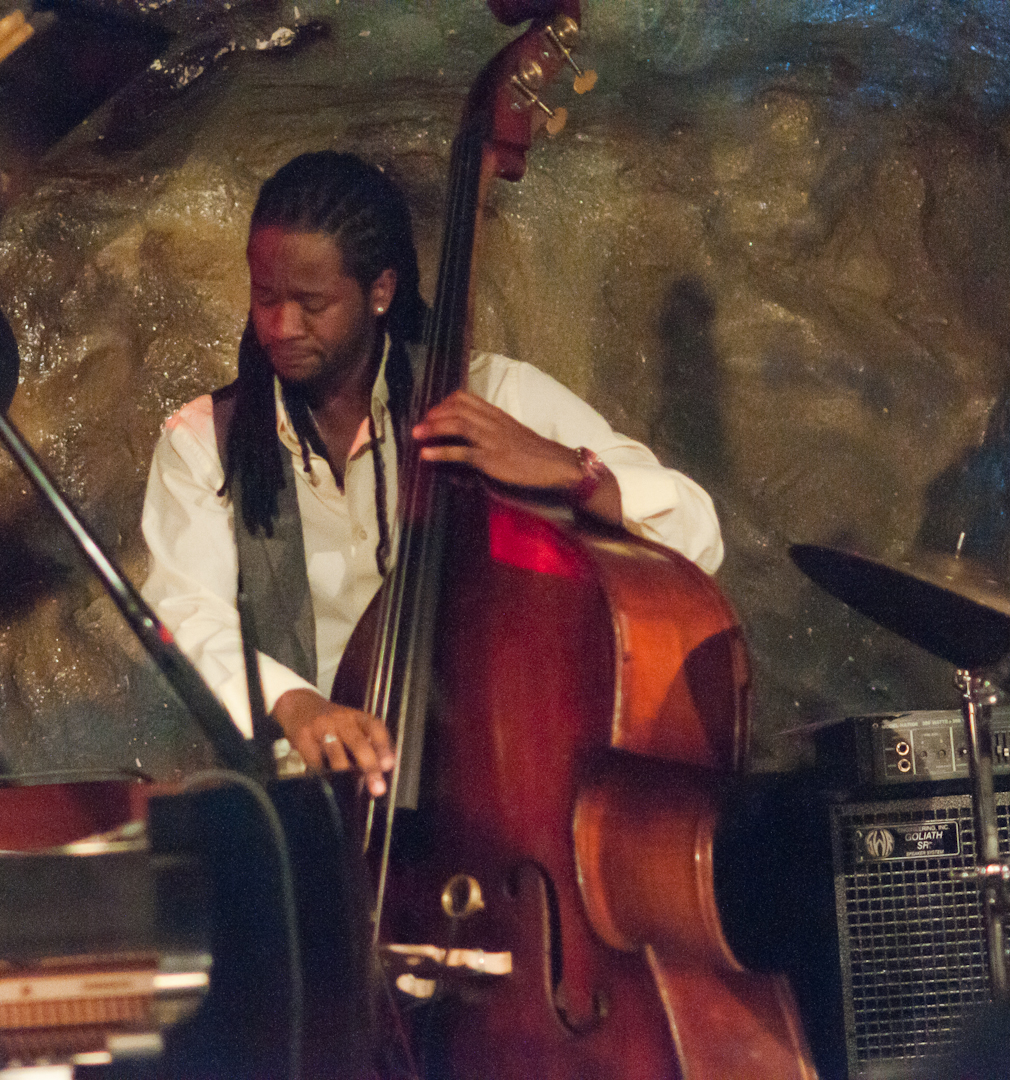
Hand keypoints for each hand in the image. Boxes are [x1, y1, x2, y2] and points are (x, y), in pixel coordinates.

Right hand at [271, 688, 394, 796]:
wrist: (299, 704)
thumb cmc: (331, 721)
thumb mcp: (351, 724)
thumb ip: (367, 742)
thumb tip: (383, 768)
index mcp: (357, 717)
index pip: (375, 728)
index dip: (383, 747)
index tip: (389, 765)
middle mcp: (341, 719)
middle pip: (358, 742)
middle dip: (369, 767)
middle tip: (377, 787)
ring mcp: (322, 727)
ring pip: (336, 752)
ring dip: (345, 772)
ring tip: (350, 789)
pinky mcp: (303, 737)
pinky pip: (314, 760)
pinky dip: (322, 774)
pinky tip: (328, 783)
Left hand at [413, 391, 621, 523]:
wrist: (556, 465)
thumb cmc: (535, 453)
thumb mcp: (513, 433)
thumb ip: (493, 429)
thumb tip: (474, 434)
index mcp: (497, 414)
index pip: (466, 398)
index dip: (445, 403)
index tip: (434, 412)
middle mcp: (493, 422)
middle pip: (457, 408)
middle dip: (434, 414)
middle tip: (419, 425)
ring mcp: (492, 439)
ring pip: (457, 425)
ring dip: (433, 428)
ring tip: (416, 434)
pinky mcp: (492, 458)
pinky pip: (462, 452)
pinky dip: (441, 452)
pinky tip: (426, 455)